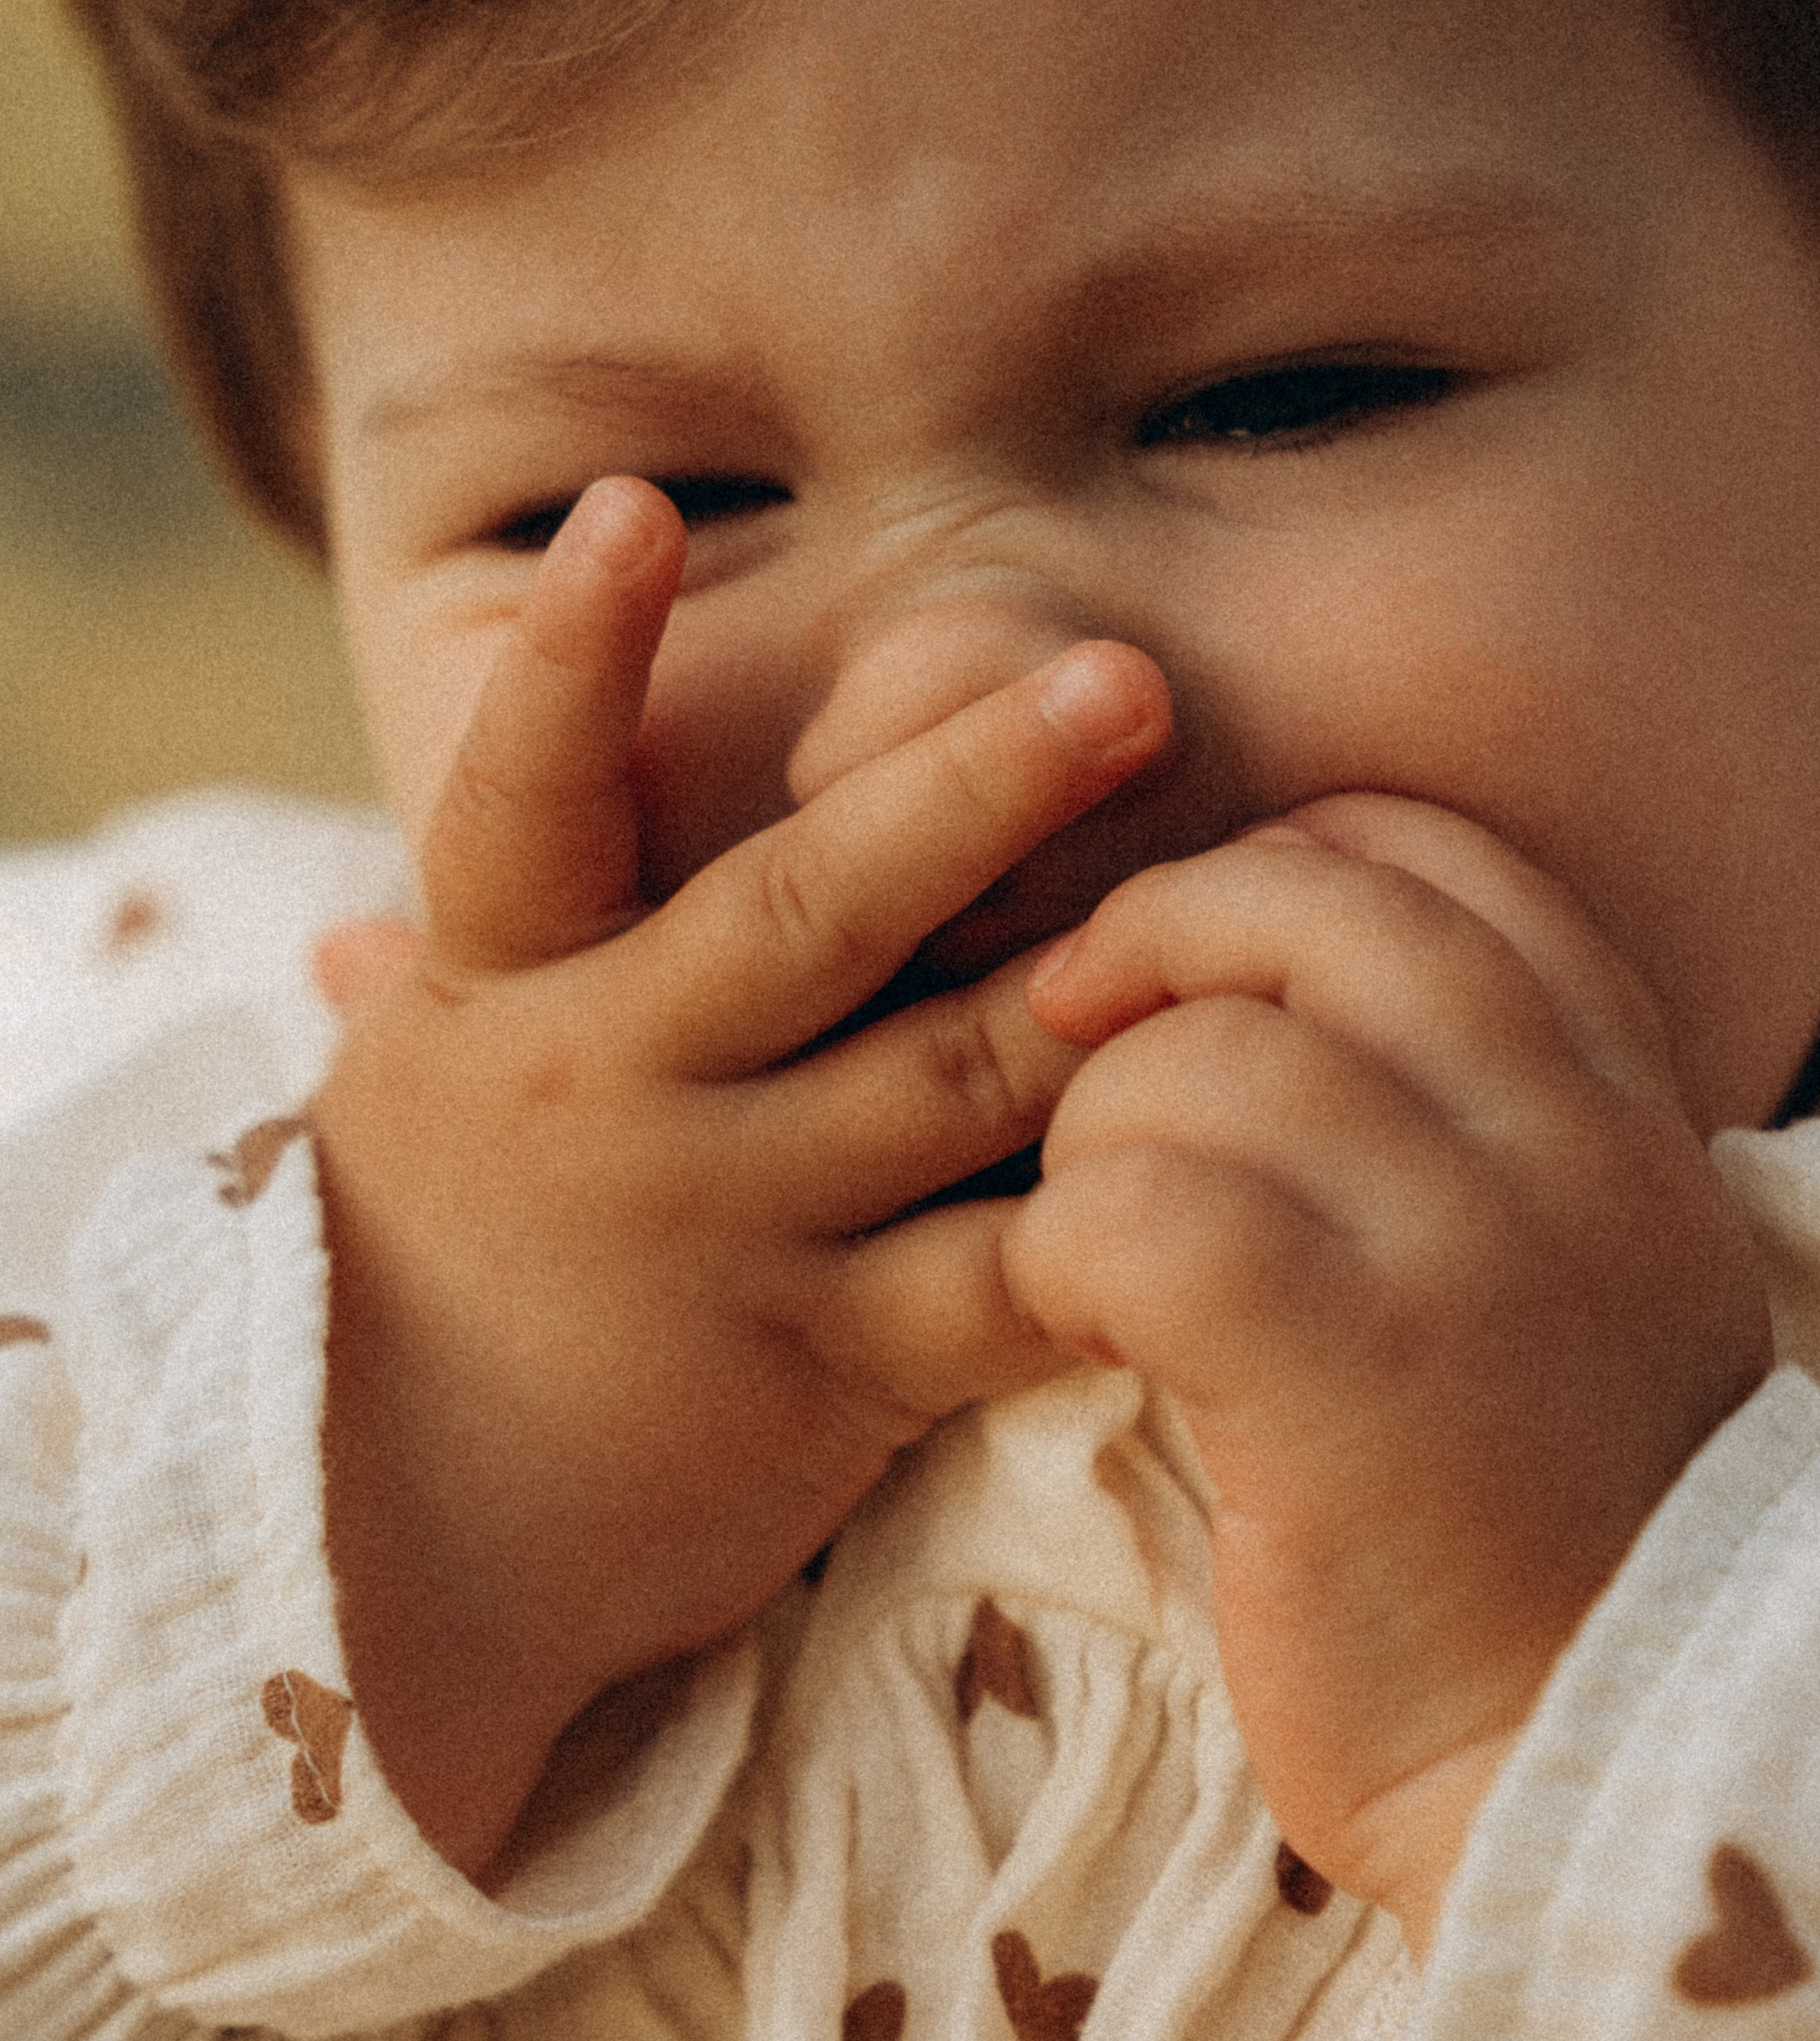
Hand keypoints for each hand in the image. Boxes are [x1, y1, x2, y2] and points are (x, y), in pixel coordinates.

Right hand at [310, 479, 1170, 1874]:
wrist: (398, 1534)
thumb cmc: (436, 1258)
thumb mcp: (428, 1078)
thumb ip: (468, 966)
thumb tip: (350, 903)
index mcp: (511, 986)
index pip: (525, 801)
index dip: (576, 660)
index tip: (632, 507)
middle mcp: (618, 1084)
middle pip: (806, 914)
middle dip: (971, 795)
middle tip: (1126, 683)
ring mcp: (729, 1227)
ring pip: (946, 1082)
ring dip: (1099, 990)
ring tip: (1249, 904)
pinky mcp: (827, 1365)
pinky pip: (1000, 1283)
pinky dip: (1113, 1225)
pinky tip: (1234, 1165)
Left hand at [1009, 798, 1772, 1949]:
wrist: (1602, 1780)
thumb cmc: (1535, 1544)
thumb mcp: (1576, 1291)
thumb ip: (1480, 1133)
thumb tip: (1270, 1002)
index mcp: (1626, 1113)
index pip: (1441, 861)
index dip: (1279, 872)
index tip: (1192, 977)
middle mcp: (1571, 1150)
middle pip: (1312, 906)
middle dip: (1152, 953)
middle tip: (1074, 1057)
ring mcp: (1469, 1255)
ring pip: (1198, 1058)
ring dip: (1092, 1144)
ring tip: (1099, 1259)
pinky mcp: (1342, 1378)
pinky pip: (1138, 1209)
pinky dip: (1062, 1253)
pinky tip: (1074, 1327)